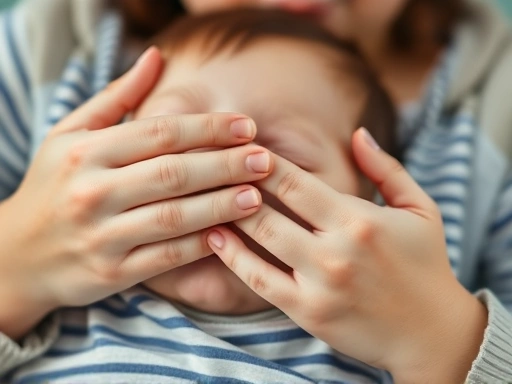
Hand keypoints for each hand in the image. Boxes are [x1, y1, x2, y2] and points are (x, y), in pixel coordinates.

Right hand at [0, 47, 271, 338]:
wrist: (17, 254)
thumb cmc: (53, 186)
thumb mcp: (70, 135)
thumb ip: (116, 98)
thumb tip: (155, 56)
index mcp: (85, 152)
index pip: (160, 133)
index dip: (208, 128)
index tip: (246, 126)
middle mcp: (92, 192)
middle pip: (174, 173)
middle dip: (226, 164)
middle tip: (264, 159)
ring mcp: (102, 236)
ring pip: (175, 217)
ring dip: (221, 205)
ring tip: (257, 195)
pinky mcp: (112, 272)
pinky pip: (166, 258)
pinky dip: (200, 245)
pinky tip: (229, 234)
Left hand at [207, 128, 486, 382]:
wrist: (430, 333)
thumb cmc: (425, 265)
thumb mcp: (420, 209)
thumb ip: (386, 169)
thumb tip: (358, 133)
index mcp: (359, 219)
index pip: (295, 181)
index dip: (262, 162)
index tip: (240, 147)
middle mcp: (335, 250)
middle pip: (268, 207)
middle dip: (236, 183)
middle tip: (211, 167)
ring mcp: (318, 283)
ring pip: (259, 240)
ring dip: (228, 215)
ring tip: (204, 196)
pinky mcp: (307, 312)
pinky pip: (259, 280)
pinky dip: (233, 258)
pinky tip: (215, 237)